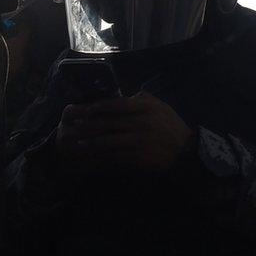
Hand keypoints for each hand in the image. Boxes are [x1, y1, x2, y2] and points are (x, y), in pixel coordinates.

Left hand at [53, 93, 195, 173]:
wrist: (185, 151)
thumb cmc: (170, 125)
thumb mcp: (159, 105)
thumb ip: (140, 99)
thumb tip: (120, 96)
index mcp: (144, 108)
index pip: (116, 105)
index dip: (97, 107)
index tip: (84, 110)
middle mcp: (140, 123)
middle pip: (107, 123)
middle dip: (86, 125)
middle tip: (71, 126)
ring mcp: (138, 142)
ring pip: (107, 142)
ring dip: (89, 144)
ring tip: (75, 144)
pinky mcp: (137, 158)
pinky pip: (114, 158)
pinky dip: (100, 158)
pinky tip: (90, 159)